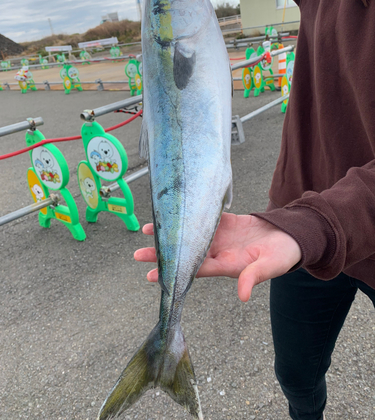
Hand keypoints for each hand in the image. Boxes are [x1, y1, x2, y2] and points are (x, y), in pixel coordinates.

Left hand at [134, 212, 301, 301]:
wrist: (291, 236)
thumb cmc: (283, 255)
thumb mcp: (270, 267)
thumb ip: (254, 277)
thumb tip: (242, 295)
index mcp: (227, 265)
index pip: (194, 270)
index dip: (173, 273)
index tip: (151, 275)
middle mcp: (220, 252)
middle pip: (186, 254)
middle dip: (162, 254)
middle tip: (138, 254)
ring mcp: (221, 237)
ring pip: (190, 236)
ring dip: (170, 234)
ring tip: (148, 230)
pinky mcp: (227, 222)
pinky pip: (204, 218)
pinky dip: (189, 215)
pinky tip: (173, 212)